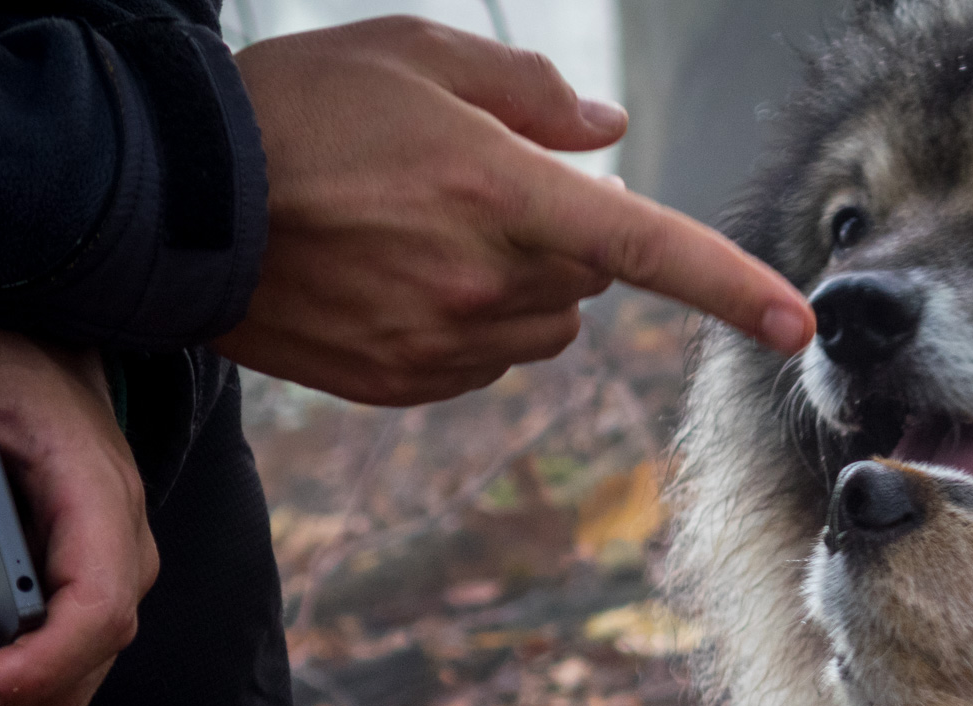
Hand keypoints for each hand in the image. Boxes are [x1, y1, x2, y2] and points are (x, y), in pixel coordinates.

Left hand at [0, 334, 159, 705]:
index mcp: (99, 496)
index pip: (100, 612)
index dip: (44, 669)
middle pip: (93, 658)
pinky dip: (38, 703)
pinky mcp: (95, 576)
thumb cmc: (7, 365)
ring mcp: (115, 563)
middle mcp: (122, 542)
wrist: (46, 345)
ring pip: (89, 671)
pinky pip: (82, 657)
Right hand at [214, 17, 813, 405]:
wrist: (175, 205)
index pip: (648, 249)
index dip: (731, 286)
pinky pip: (484, 360)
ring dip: (518, 288)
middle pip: (591, 280)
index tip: (798, 323)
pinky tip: (398, 279)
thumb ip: (528, 92)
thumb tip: (608, 132)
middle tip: (477, 193)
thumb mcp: (414, 54)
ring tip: (424, 235)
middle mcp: (488, 283)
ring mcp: (447, 344)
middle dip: (565, 241)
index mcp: (504, 196)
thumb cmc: (298, 110)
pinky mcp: (410, 384)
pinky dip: (468, 326)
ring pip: (544, 327)